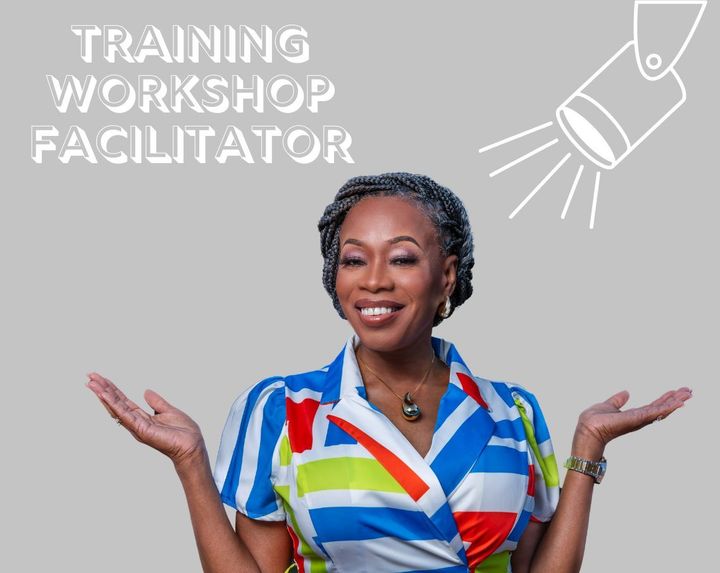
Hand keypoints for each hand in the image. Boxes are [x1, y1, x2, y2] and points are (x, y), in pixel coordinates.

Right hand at [86, 372, 205, 466]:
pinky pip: (124, 415)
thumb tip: (146, 391)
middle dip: (102, 390)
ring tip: (91, 383)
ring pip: (116, 408)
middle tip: (89, 377)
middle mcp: (135, 422)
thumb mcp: (168, 411)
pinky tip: (104, 395)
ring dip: (103, 395)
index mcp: (142, 417)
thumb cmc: (183, 432)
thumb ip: (156, 402)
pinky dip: (113, 404)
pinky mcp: (141, 430)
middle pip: (116, 403)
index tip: (100, 379)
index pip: (123, 401)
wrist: (192, 445)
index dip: (112, 390)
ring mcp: (136, 427)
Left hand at [573, 387, 692, 452]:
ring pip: (662, 409)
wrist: (588, 430)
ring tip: (688, 393)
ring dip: (675, 401)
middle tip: (689, 391)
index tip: (676, 391)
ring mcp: (639, 420)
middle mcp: (639, 419)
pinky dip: (668, 407)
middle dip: (675, 399)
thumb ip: (617, 400)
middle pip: (661, 408)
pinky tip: (679, 403)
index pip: (653, 406)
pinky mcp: (637, 419)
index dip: (665, 399)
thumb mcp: (608, 406)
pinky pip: (655, 412)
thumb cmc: (594, 422)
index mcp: (633, 416)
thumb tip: (626, 393)